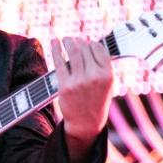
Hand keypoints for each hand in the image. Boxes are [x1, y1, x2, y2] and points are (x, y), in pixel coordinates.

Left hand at [50, 37, 112, 162]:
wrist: (86, 123)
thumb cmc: (96, 101)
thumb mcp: (108, 84)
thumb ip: (102, 66)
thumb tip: (91, 43)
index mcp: (108, 75)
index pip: (99, 49)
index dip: (91, 43)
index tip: (86, 41)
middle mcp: (95, 77)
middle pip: (85, 49)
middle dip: (78, 41)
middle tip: (73, 39)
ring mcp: (80, 81)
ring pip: (73, 52)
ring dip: (68, 42)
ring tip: (65, 39)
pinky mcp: (65, 86)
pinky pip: (60, 62)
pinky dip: (56, 49)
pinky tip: (54, 42)